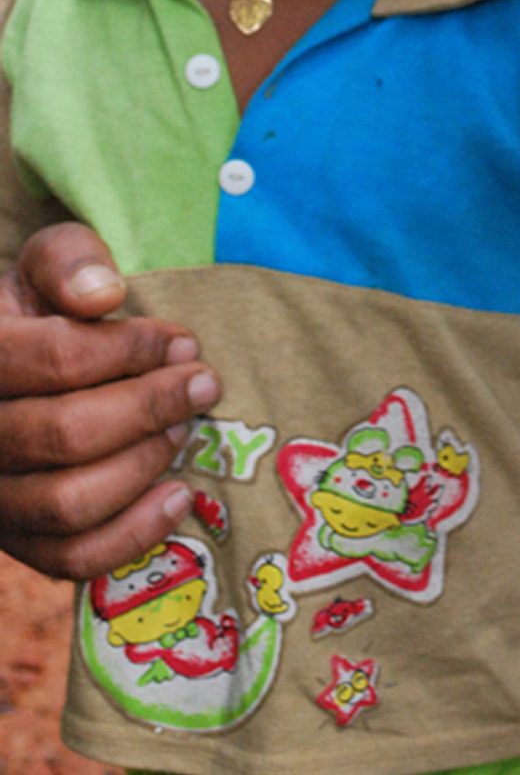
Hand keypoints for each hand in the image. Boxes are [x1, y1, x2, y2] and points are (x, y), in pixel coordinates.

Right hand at [0, 222, 220, 578]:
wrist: (14, 364)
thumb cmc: (39, 307)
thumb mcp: (45, 265)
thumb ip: (68, 261)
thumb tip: (105, 295)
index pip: (57, 359)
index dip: (131, 349)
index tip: (182, 342)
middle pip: (67, 435)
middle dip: (151, 407)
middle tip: (201, 384)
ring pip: (69, 503)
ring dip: (145, 462)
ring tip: (186, 428)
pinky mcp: (16, 540)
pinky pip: (71, 558)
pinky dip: (133, 534)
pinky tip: (179, 495)